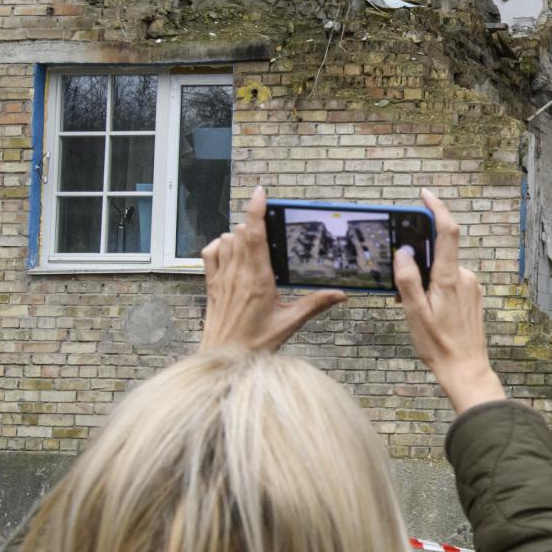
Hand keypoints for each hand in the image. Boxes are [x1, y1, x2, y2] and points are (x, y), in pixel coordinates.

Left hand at [200, 187, 345, 351]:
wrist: (224, 358)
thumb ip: (316, 304)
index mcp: (258, 279)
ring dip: (237, 234)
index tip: (261, 193)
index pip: (254, 235)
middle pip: (240, 232)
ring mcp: (221, 278)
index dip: (256, 211)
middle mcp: (237, 274)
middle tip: (268, 221)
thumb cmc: (255, 343)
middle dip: (252, 221)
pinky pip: (210, 254)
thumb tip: (341, 295)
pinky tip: (230, 251)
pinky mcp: (212, 285)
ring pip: (225, 240)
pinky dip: (219, 245)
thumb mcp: (290, 323)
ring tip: (253, 240)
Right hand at [394, 189, 505, 414]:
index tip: (425, 195)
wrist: (466, 369)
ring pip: (443, 270)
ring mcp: (471, 286)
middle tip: (403, 289)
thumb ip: (407, 279)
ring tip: (414, 308)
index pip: (447, 232)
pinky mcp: (473, 295)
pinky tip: (428, 311)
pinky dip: (435, 288)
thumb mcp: (414, 312)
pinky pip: (450, 282)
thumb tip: (404, 251)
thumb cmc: (438, 344)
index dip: (437, 208)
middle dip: (418, 262)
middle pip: (439, 253)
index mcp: (449, 278)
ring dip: (426, 280)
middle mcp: (464, 276)